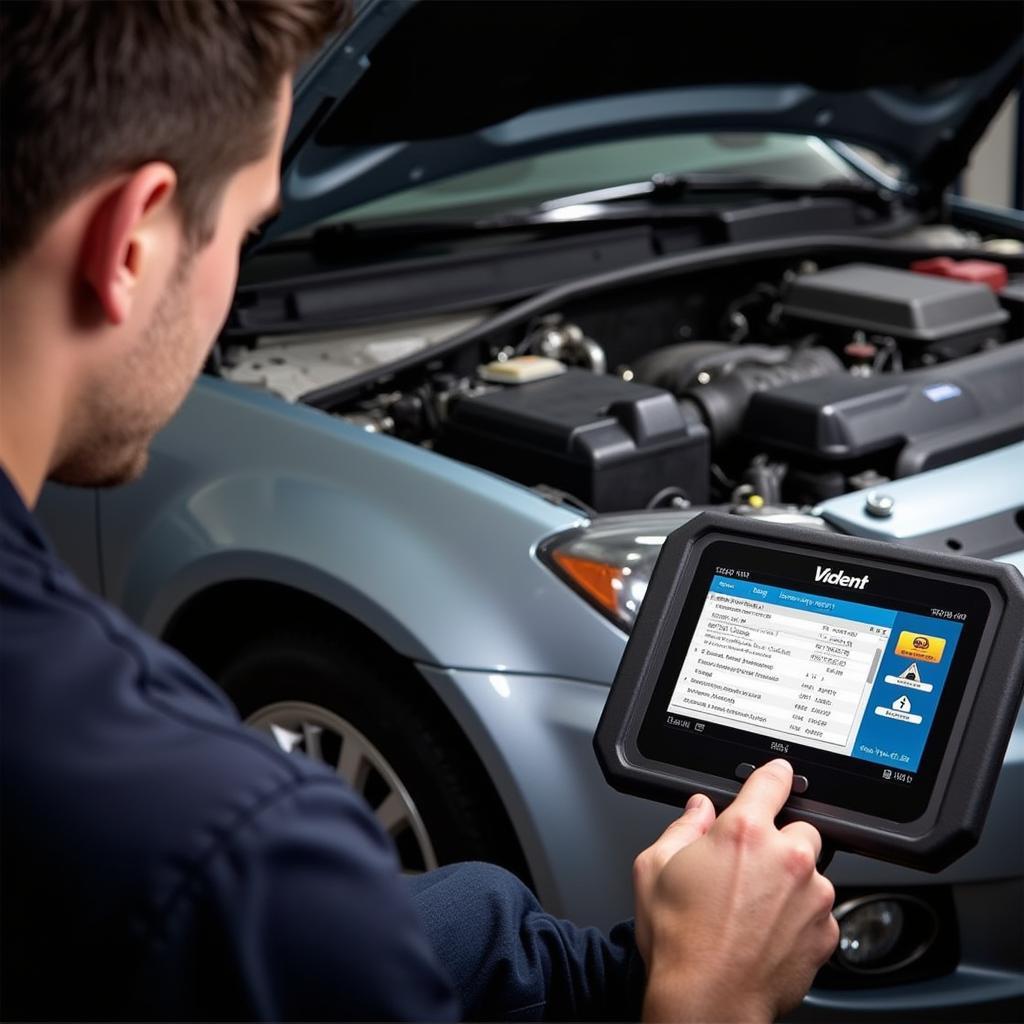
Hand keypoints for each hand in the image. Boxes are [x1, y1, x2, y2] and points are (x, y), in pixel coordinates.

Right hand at [633, 760, 838, 1022]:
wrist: (706, 1002)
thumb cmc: (678, 941)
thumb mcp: (654, 868)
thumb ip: (682, 826)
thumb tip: (699, 809)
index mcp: (744, 832)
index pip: (773, 780)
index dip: (775, 774)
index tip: (778, 775)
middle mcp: (786, 858)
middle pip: (799, 828)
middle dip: (779, 841)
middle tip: (750, 867)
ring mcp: (812, 897)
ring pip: (812, 872)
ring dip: (791, 881)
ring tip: (754, 908)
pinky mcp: (826, 932)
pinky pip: (820, 911)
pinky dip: (801, 916)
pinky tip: (769, 931)